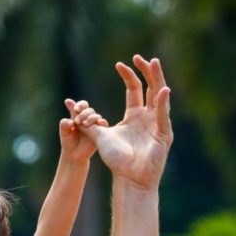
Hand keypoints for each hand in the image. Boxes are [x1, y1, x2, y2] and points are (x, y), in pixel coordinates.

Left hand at [59, 99, 108, 163]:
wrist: (73, 155)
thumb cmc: (68, 142)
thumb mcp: (64, 132)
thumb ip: (64, 123)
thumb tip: (70, 120)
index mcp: (79, 116)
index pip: (83, 105)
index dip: (80, 105)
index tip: (75, 110)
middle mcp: (87, 119)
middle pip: (90, 110)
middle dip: (83, 113)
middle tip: (77, 121)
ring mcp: (94, 126)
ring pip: (97, 116)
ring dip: (91, 117)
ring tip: (84, 124)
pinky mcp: (100, 133)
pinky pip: (104, 124)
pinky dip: (101, 122)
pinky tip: (97, 123)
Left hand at [79, 55, 172, 190]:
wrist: (129, 178)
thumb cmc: (117, 160)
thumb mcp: (99, 137)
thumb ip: (87, 123)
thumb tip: (71, 108)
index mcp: (134, 115)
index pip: (134, 89)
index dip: (128, 75)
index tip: (119, 64)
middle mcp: (148, 116)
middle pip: (150, 88)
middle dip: (146, 71)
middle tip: (139, 57)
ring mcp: (158, 124)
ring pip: (160, 97)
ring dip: (158, 79)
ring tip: (155, 63)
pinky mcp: (164, 134)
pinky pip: (163, 116)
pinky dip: (163, 103)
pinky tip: (162, 90)